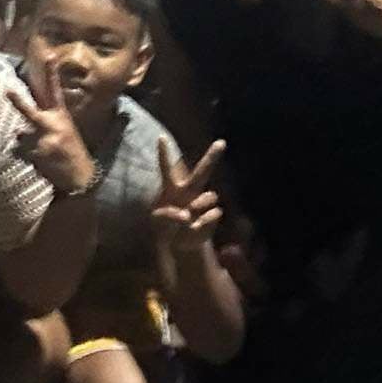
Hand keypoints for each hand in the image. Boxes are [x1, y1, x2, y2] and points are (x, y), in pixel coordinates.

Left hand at [4, 80, 95, 195]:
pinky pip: (19, 151)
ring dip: (24, 143)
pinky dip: (24, 156)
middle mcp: (52, 125)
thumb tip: (19, 127)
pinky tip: (39, 162)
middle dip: (18, 102)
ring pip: (20, 135)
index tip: (48, 56)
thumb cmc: (71, 151)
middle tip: (7, 91)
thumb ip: (46, 121)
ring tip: (41, 152)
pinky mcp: (37, 155)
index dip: (51, 73)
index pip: (55, 90)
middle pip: (30, 111)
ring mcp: (44, 140)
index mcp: (61, 116)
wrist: (81, 178)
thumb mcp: (66, 130)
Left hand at [151, 139, 224, 254]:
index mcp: (171, 189)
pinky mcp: (212, 215)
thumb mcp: (159, 223)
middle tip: (222, 142)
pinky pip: (214, 213)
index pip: (166, 169)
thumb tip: (186, 215)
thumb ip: (168, 216)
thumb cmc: (166, 228)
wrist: (179, 244)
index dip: (164, 154)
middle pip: (202, 172)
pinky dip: (205, 221)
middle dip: (212, 157)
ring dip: (201, 203)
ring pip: (210, 195)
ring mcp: (201, 202)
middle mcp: (188, 192)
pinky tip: (195, 227)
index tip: (161, 137)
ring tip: (188, 215)